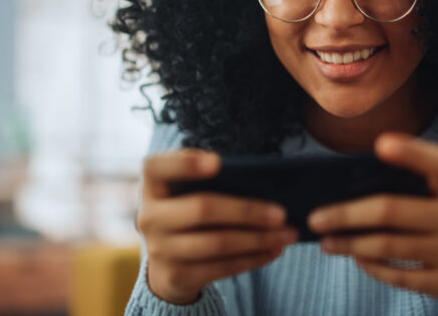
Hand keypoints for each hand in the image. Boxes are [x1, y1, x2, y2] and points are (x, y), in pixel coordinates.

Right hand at [137, 149, 298, 304]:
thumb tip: (265, 180)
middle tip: (282, 213)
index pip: (157, 167)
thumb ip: (213, 180)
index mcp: (153, 185)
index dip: (185, 163)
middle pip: (202, 209)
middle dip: (247, 211)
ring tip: (287, 234)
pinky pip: (221, 268)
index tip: (218, 162)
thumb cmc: (190, 210)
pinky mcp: (176, 276)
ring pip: (217, 243)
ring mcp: (160, 249)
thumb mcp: (190, 190)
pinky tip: (274, 251)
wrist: (168, 261)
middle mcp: (149, 216)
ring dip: (258, 239)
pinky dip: (252, 259)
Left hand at [307, 132, 437, 315]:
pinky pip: (400, 276)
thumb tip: (348, 190)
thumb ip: (414, 193)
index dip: (411, 152)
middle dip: (347, 214)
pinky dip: (372, 267)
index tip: (380, 143)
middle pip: (394, 210)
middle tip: (316, 218)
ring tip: (326, 242)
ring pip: (391, 246)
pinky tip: (357, 258)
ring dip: (351, 244)